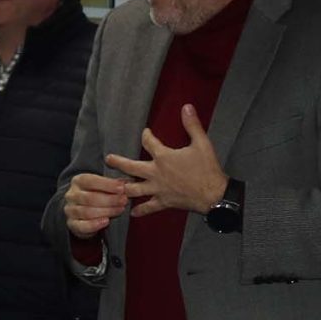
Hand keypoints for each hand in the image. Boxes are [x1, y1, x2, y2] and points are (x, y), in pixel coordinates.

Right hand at [62, 171, 131, 240]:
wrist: (82, 210)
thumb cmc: (97, 194)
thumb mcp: (103, 185)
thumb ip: (115, 184)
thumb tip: (128, 183)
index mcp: (78, 181)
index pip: (90, 181)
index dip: (107, 185)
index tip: (122, 188)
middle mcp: (72, 195)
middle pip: (89, 198)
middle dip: (109, 200)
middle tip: (124, 200)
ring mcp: (70, 210)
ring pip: (87, 212)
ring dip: (106, 211)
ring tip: (119, 210)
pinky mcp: (72, 224)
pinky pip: (82, 226)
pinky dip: (95, 224)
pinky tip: (106, 221)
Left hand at [106, 104, 228, 217]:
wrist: (213, 193)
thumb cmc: (207, 168)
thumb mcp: (201, 143)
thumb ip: (192, 125)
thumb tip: (186, 107)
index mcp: (164, 157)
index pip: (148, 142)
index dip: (145, 135)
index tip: (144, 132)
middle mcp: (156, 173)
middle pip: (131, 168)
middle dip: (118, 162)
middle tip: (108, 159)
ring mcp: (157, 189)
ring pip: (133, 190)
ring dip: (123, 188)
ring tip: (114, 187)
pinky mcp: (163, 202)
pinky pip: (147, 208)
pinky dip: (139, 211)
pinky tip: (132, 213)